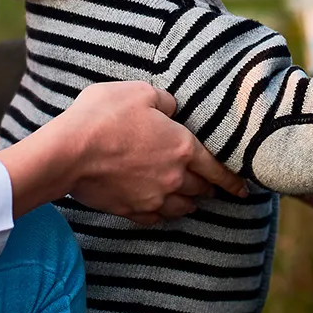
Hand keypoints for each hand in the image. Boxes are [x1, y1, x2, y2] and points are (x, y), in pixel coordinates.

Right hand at [0, 80, 246, 225]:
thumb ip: (164, 101)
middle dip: (209, 188)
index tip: (244, 190)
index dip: (233, 180)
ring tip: (188, 198)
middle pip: (202, 190)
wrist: (68, 153)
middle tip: (211, 187)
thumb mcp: (139, 93)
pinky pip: (156, 219)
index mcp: (183, 147)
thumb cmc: (104, 117)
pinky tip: (158, 208)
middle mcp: (174, 178)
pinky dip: (162, 214)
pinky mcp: (131, 211)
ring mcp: (153, 199)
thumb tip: (172, 109)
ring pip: (182, 208)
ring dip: (188, 203)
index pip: (218, 168)